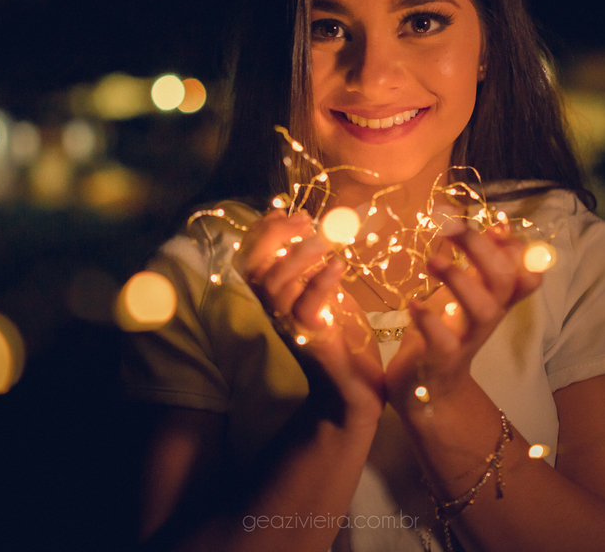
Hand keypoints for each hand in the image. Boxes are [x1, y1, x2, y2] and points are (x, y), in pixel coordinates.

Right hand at [236, 209, 384, 425]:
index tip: (283, 211)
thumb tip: (318, 235)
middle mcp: (276, 314)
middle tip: (305, 220)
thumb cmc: (343, 343)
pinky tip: (339, 265)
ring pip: (276, 286)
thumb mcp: (328, 298)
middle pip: (256, 270)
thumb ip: (316, 271)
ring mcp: (292, 329)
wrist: (353, 394)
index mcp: (277, 301)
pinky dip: (321, 282)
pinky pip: (306, 308)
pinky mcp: (313, 342)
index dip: (261, 234)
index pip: (251, 261)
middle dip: (275, 238)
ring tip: (324, 239)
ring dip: (298, 256)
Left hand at [385, 220, 542, 417]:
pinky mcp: (443, 361)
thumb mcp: (466, 295)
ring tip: (433, 260)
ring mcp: (468, 341)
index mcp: (495, 301)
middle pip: (505, 282)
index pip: (526, 274)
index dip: (519, 250)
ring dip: (462, 280)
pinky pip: (445, 343)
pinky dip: (430, 321)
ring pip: (484, 311)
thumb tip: (501, 227)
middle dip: (482, 249)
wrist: (429, 392)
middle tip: (451, 227)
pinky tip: (414, 304)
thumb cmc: (446, 334)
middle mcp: (488, 319)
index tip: (496, 226)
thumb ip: (482, 265)